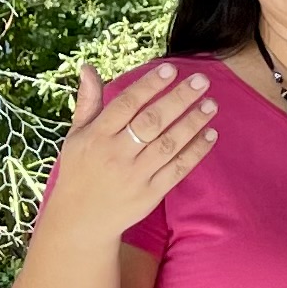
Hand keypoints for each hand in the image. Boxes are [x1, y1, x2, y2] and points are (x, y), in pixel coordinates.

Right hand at [39, 62, 216, 240]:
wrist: (80, 220)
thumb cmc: (78, 170)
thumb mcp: (76, 136)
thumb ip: (88, 102)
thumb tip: (88, 67)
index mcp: (96, 136)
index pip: (125, 104)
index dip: (148, 86)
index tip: (171, 69)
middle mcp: (116, 154)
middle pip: (151, 122)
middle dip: (178, 99)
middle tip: (201, 81)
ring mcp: (134, 175)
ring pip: (168, 144)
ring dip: (192, 123)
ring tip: (211, 104)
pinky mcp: (150, 194)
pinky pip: (177, 169)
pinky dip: (195, 152)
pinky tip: (210, 134)